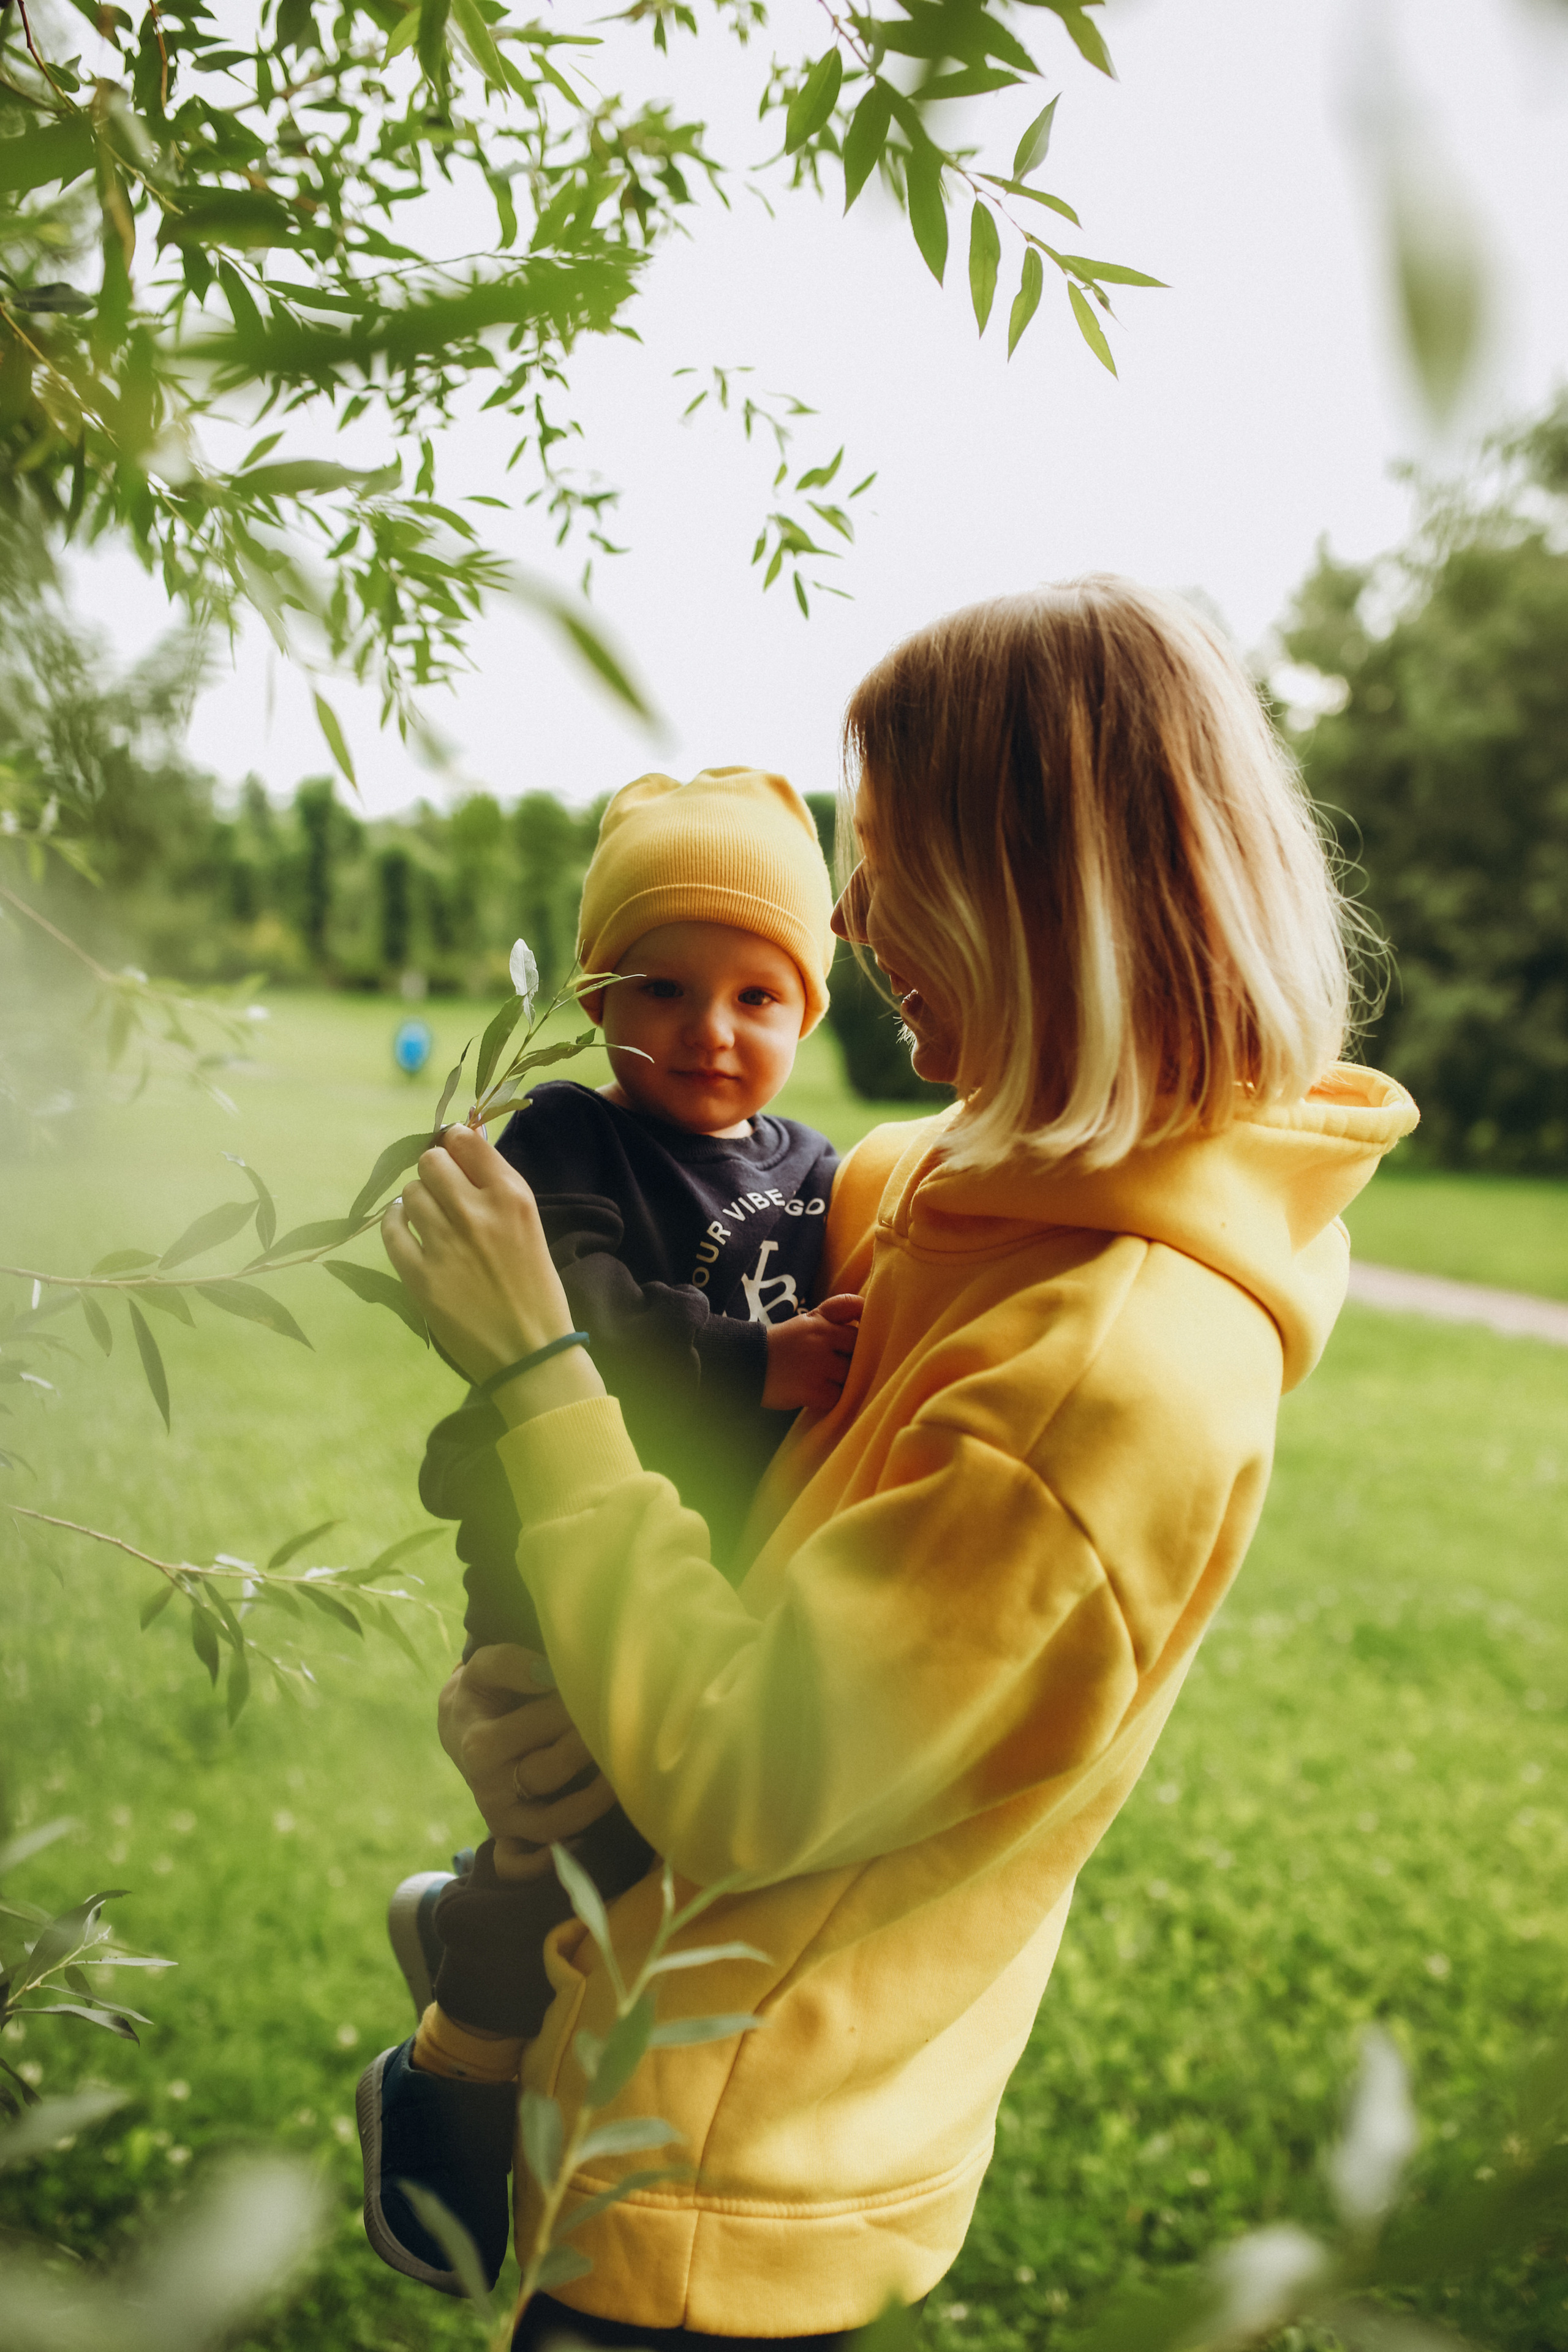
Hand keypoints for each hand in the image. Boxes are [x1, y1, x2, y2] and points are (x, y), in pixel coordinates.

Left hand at [381, 1121, 572, 1385]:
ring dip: (418, 1200)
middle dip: (435, 1172)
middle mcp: (477, 1213)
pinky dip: (396, 1224)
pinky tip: (405, 1227)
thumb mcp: (529, 1225)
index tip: (454, 1156)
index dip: (455, 1144)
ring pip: (411, 1193)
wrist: (530, 1351)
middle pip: (432, 1161)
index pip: (466, 1141)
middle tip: (442, 1191)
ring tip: (429, 1218)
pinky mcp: (421, 1275)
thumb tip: (462, 1146)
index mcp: (512, 1197)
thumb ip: (496, 1188)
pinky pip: (392, 1231)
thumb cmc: (536, 1289)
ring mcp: (445, 1244)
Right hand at [438, 1644, 616, 1880]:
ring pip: (550, 1823)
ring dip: (591, 1801)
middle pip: (551, 1771)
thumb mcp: (484, 1668)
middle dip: (589, 1742)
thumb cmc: (484, 1692)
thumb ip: (511, 1664)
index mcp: (480, 1744)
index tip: (597, 1685)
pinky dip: (545, 1863)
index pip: (541, 1726)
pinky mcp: (508, 1835)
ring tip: (622, 1772)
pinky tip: (584, 1842)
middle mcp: (487, 1787)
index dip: (576, 1704)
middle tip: (617, 1721)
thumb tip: (549, 1672)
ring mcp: (498, 1817)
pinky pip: (520, 1864)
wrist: (458, 1725)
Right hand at [761, 1293, 862, 1412]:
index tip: (864, 1345)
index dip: (865, 1338)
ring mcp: (818, 1367)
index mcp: (821, 1323)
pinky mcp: (812, 1391)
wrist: (746, 1364)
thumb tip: (866, 1305)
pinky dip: (833, 1399)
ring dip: (847, 1382)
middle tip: (849, 1368)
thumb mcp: (809, 1319)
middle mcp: (821, 1341)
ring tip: (832, 1382)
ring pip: (851, 1377)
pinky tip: (821, 1395)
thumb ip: (837, 1310)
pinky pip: (838, 1398)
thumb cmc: (784, 1343)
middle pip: (860, 1353)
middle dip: (859, 1361)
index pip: (859, 1325)